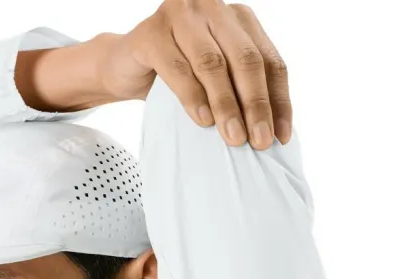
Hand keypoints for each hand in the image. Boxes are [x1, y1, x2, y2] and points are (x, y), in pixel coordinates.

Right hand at [98, 0, 290, 148]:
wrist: (123, 67)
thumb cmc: (175, 76)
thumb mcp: (214, 82)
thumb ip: (240, 91)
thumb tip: (273, 133)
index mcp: (238, 19)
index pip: (269, 60)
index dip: (277, 100)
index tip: (280, 137)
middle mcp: (213, 8)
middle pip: (245, 60)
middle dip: (255, 104)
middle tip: (259, 142)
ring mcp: (181, 15)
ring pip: (213, 64)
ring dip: (226, 105)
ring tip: (234, 138)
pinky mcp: (151, 32)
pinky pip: (177, 68)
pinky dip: (192, 97)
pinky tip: (202, 122)